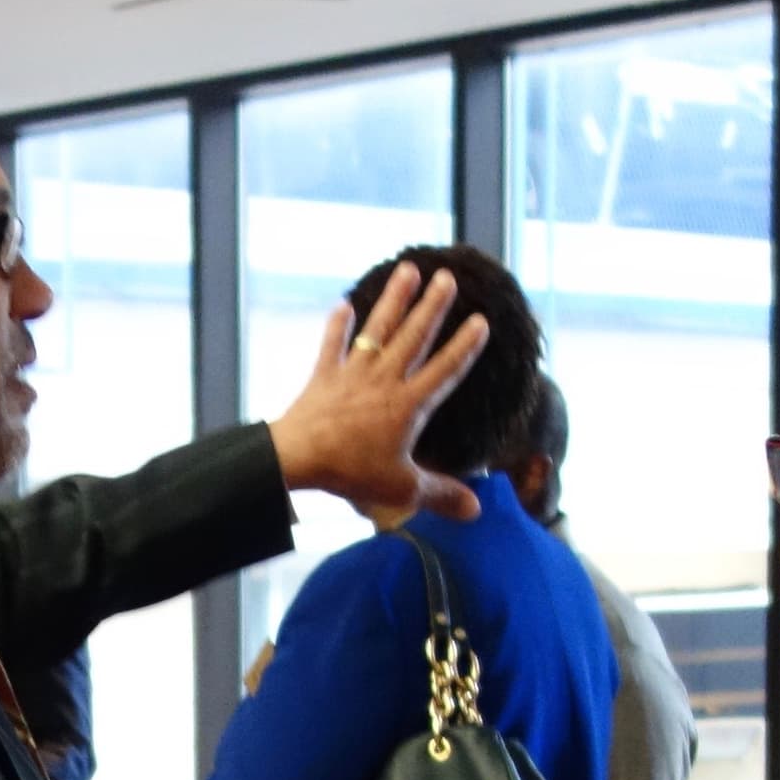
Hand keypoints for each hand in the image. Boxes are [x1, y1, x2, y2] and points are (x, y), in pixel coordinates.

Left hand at [265, 260, 493, 524]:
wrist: (298, 458)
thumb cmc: (351, 473)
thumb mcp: (402, 489)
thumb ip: (442, 495)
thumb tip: (476, 510)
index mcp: (409, 405)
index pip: (446, 370)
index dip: (465, 346)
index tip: (481, 321)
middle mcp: (385, 380)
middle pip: (414, 337)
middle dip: (433, 306)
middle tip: (447, 277)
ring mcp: (353, 374)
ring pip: (379, 329)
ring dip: (395, 299)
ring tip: (408, 269)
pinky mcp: (324, 376)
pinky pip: (332, 344)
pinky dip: (338, 325)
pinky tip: (345, 303)